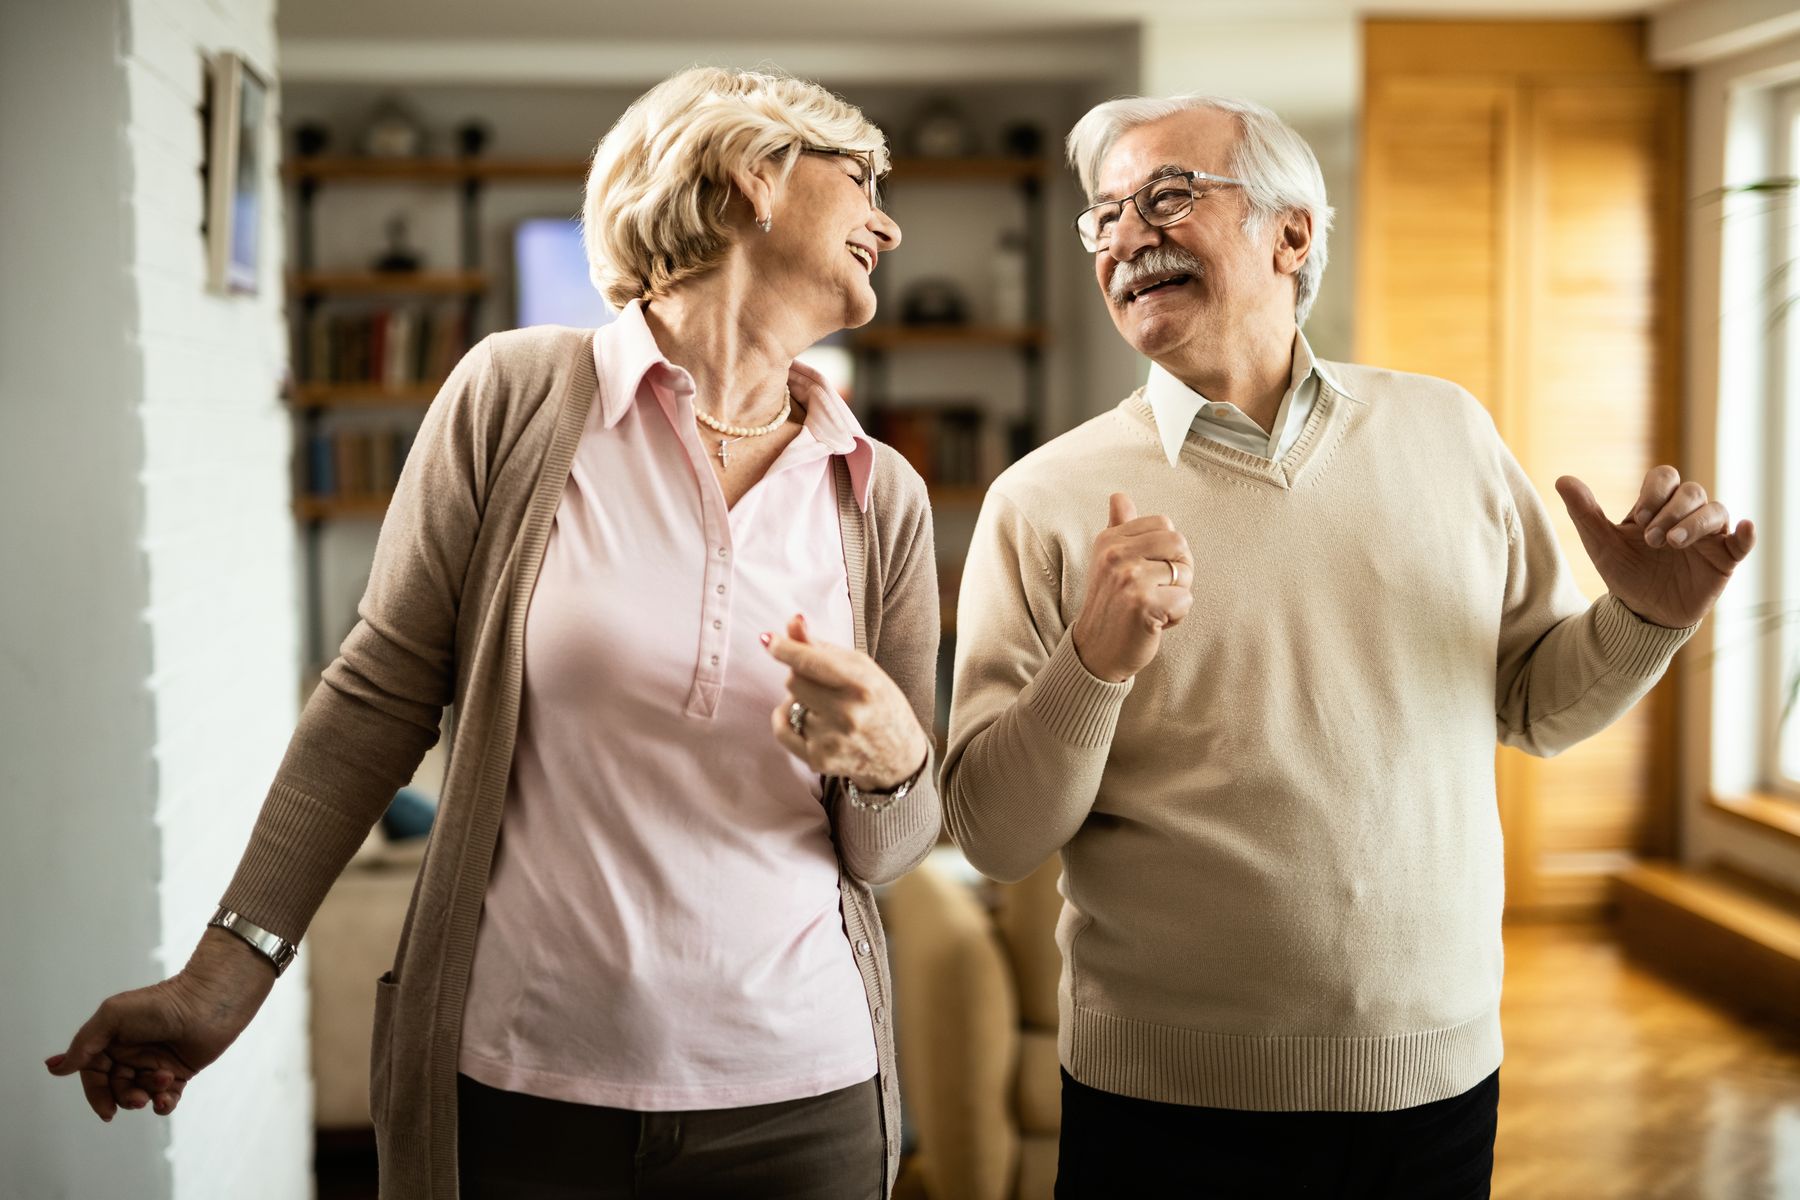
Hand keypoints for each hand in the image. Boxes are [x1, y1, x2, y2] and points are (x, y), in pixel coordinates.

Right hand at [45, 928, 274, 1119]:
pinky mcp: (179, 1072)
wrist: (210, 1002)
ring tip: (163, 1082)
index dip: (96, 1094)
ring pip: (139, 1095)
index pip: (93, 1073)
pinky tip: (168, 1099)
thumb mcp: (113, 1016)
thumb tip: (55, 1068)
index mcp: (112, 1039)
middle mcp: (131, 1052)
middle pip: (115, 1088)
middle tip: (137, 1098)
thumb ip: (84, 1044)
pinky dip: (164, 1104)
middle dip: (124, 1097)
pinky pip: (165, 1099)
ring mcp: (155, 1063)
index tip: (106, 1111)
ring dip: (147, 1096)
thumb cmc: (162, 1003)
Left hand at [765, 613, 929, 791]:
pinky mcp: (818, 760)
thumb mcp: (862, 669)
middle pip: (793, 681)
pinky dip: (786, 720)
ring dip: (800, 701)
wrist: (898, 756)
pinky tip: (805, 720)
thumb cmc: (881, 704)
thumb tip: (792, 622)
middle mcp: (848, 714)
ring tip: (827, 709)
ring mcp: (832, 740)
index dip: (785, 648)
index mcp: (863, 686)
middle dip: (799, 675)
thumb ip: (823, 647)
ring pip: (789, 704)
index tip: (768, 639)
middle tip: (819, 682)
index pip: (811, 662)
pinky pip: (781, 730)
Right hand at [1070, 493, 1194, 682]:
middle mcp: (1115, 555)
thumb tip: (1119, 496)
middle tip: (1157, 592)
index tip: (1147, 572)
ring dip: (1178, 595)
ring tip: (1154, 607)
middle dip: (1179, 570)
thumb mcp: (1107, 561)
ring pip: (1184, 573)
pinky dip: (1177, 616)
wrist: (1095, 652)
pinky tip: (1155, 623)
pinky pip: (1185, 600)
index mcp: (1109, 540)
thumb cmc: (1110, 605)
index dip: (1167, 550)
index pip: (1164, 525)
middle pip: (1179, 543)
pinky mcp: (1142, 605)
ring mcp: (1128, 579)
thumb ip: (1118, 527)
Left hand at [1556, 468, 1755, 629]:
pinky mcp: (1725, 558)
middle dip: (1671, 511)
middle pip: (1691, 492)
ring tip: (1673, 543)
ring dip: (1696, 523)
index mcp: (1657, 506)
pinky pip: (1743, 541)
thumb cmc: (1624, 573)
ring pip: (1716, 511)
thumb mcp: (1601, 544)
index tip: (1639, 517)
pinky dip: (1747, 533)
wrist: (1642, 613)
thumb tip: (1562, 479)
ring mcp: (1708, 536)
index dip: (1654, 491)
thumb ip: (1584, 512)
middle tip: (1652, 538)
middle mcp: (1686, 514)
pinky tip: (1745, 529)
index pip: (1665, 478)